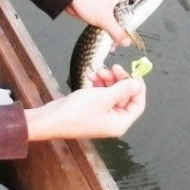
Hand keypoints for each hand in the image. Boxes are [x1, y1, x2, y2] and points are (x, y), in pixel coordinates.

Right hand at [24, 69, 145, 140]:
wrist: (51, 119)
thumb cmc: (78, 111)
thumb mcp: (103, 97)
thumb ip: (123, 89)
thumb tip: (138, 83)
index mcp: (120, 123)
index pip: (138, 104)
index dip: (137, 87)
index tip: (132, 72)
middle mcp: (113, 120)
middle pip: (125, 96)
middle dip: (118, 80)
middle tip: (112, 67)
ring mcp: (102, 114)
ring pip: (112, 92)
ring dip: (106, 79)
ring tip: (97, 71)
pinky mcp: (92, 109)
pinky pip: (101, 94)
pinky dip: (97, 84)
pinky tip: (89, 75)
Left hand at [64, 0, 132, 46]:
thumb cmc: (88, 1)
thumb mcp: (105, 19)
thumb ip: (117, 32)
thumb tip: (126, 42)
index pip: (131, 14)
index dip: (128, 28)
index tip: (125, 38)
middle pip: (122, 20)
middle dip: (118, 33)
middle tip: (116, 43)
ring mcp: (107, 5)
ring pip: (113, 22)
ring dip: (111, 33)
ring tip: (110, 45)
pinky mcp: (98, 10)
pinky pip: (105, 22)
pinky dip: (104, 30)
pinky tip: (104, 39)